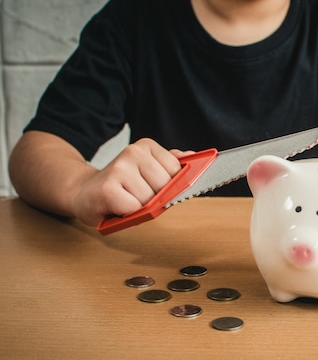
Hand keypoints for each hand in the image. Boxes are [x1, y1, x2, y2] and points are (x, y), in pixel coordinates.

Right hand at [70, 139, 185, 225]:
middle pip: (165, 185)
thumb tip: (192, 156)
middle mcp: (133, 152)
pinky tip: (117, 206)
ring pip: (150, 199)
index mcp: (146, 146)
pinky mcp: (108, 188)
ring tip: (126, 200)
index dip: (168, 185)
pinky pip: (134, 208)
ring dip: (140, 207)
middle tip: (136, 195)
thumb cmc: (119, 186)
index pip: (176, 170)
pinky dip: (128, 213)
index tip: (153, 185)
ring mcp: (119, 168)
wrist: (82, 192)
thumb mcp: (147, 171)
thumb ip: (169, 164)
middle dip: (155, 197)